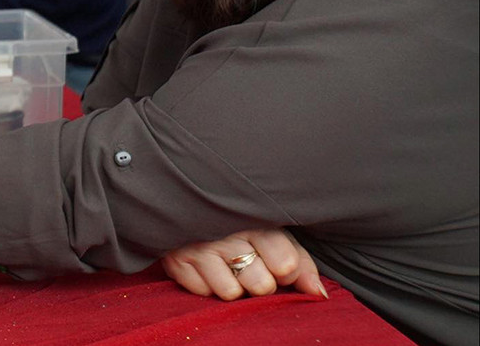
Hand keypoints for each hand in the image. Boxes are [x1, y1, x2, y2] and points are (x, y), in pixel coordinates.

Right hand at [162, 228, 327, 301]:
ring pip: (231, 293)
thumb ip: (301, 263)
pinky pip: (202, 293)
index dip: (286, 272)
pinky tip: (206, 267)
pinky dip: (206, 284)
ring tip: (227, 267)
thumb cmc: (239, 223)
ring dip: (231, 286)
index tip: (278, 264)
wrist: (185, 199)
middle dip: (259, 282)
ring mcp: (198, 247)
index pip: (286, 266)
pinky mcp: (176, 260)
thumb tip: (318, 294)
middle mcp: (225, 234)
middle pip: (260, 285)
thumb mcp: (275, 234)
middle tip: (249, 265)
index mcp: (256, 222)